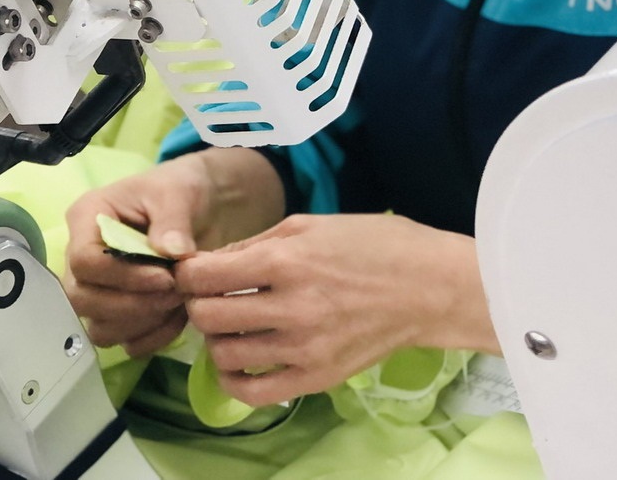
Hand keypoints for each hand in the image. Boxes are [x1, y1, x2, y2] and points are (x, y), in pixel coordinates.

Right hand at [63, 149, 282, 357]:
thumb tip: (170, 252)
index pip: (83, 261)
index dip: (121, 276)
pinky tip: (179, 316)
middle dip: (132, 304)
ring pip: (100, 327)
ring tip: (179, 300)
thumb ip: (172, 220)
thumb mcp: (179, 192)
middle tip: (176, 292)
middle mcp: (83, 258)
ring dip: (142, 322)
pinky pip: (124, 341)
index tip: (166, 276)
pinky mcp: (119, 312)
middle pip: (83, 300)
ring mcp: (99, 289)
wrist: (204, 207)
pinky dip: (153, 336)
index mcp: (87, 219)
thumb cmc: (181, 190)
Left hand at [177, 213, 498, 406]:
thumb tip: (207, 264)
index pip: (204, 275)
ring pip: (224, 354)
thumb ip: (254, 244)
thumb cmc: (374, 244)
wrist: (429, 287)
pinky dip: (234, 378)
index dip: (187, 272)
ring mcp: (303, 348)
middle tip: (210, 297)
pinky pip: (253, 392)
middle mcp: (291, 306)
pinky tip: (241, 359)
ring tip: (232, 324)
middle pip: (206, 316)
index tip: (194, 271)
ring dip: (216, 339)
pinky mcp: (316, 378)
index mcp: (287, 259)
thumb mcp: (310, 223)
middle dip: (198, 304)